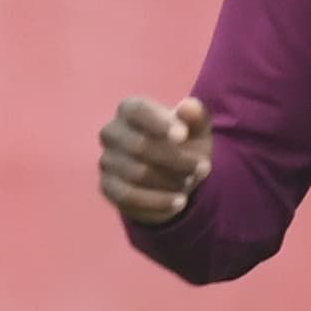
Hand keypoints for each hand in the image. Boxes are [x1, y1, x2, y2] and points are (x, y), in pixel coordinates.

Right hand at [97, 93, 213, 224]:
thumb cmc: (184, 143)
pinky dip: (158, 202)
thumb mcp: (197, 129)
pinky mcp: (108, 187)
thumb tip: (187, 106)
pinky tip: (178, 203)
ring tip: (191, 184)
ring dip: (170, 182)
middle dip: (175, 159)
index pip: (139, 111)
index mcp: (130, 109)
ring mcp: (107, 160)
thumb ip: (196, 115)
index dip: (160, 123)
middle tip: (203, 168)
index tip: (183, 136)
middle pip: (139, 146)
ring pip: (137, 174)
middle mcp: (112, 132)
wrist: (174, 174)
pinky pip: (129, 198)